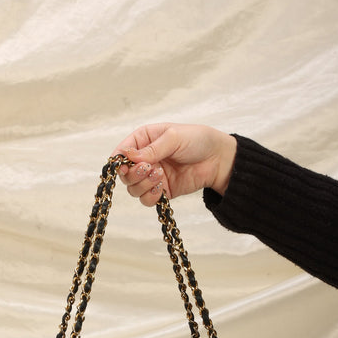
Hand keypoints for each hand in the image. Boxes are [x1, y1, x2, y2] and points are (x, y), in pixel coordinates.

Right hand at [111, 123, 236, 205]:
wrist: (218, 160)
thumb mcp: (173, 137)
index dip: (120, 161)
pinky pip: (146, 200)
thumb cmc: (198, 140)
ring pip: (133, 189)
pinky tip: (162, 188)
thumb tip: (129, 156)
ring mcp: (151, 177)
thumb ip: (151, 149)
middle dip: (134, 175)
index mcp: (144, 140)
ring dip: (143, 185)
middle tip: (149, 169)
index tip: (126, 165)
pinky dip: (150, 197)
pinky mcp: (161, 191)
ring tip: (160, 175)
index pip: (121, 152)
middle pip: (124, 175)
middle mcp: (144, 159)